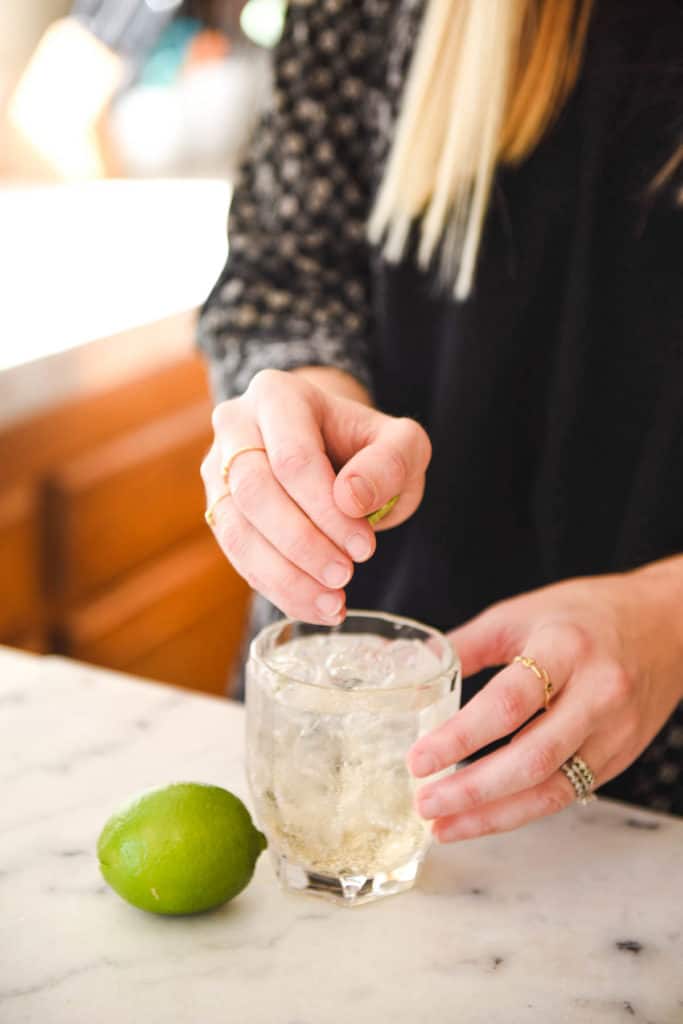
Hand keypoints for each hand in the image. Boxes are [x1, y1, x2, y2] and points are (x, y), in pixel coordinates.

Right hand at [201, 368, 430, 623]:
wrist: (336, 451)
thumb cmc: (370, 447)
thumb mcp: (402, 444)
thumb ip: (391, 462)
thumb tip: (350, 498)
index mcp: (278, 395)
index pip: (293, 458)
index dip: (326, 510)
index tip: (364, 548)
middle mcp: (235, 425)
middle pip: (254, 491)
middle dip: (302, 543)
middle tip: (345, 576)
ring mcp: (219, 468)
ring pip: (236, 529)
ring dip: (285, 574)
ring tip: (331, 603)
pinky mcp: (218, 509)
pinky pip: (237, 555)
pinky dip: (277, 587)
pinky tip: (314, 605)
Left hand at [408, 561, 682, 840]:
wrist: (667, 624)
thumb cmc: (586, 613)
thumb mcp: (522, 613)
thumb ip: (469, 644)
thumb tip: (415, 672)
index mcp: (565, 648)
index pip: (509, 703)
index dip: (460, 737)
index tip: (418, 759)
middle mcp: (597, 694)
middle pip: (530, 758)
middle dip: (471, 790)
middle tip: (424, 803)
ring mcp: (614, 732)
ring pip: (550, 790)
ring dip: (491, 816)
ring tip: (442, 826)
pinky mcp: (620, 757)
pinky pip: (565, 794)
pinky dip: (520, 810)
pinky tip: (483, 817)